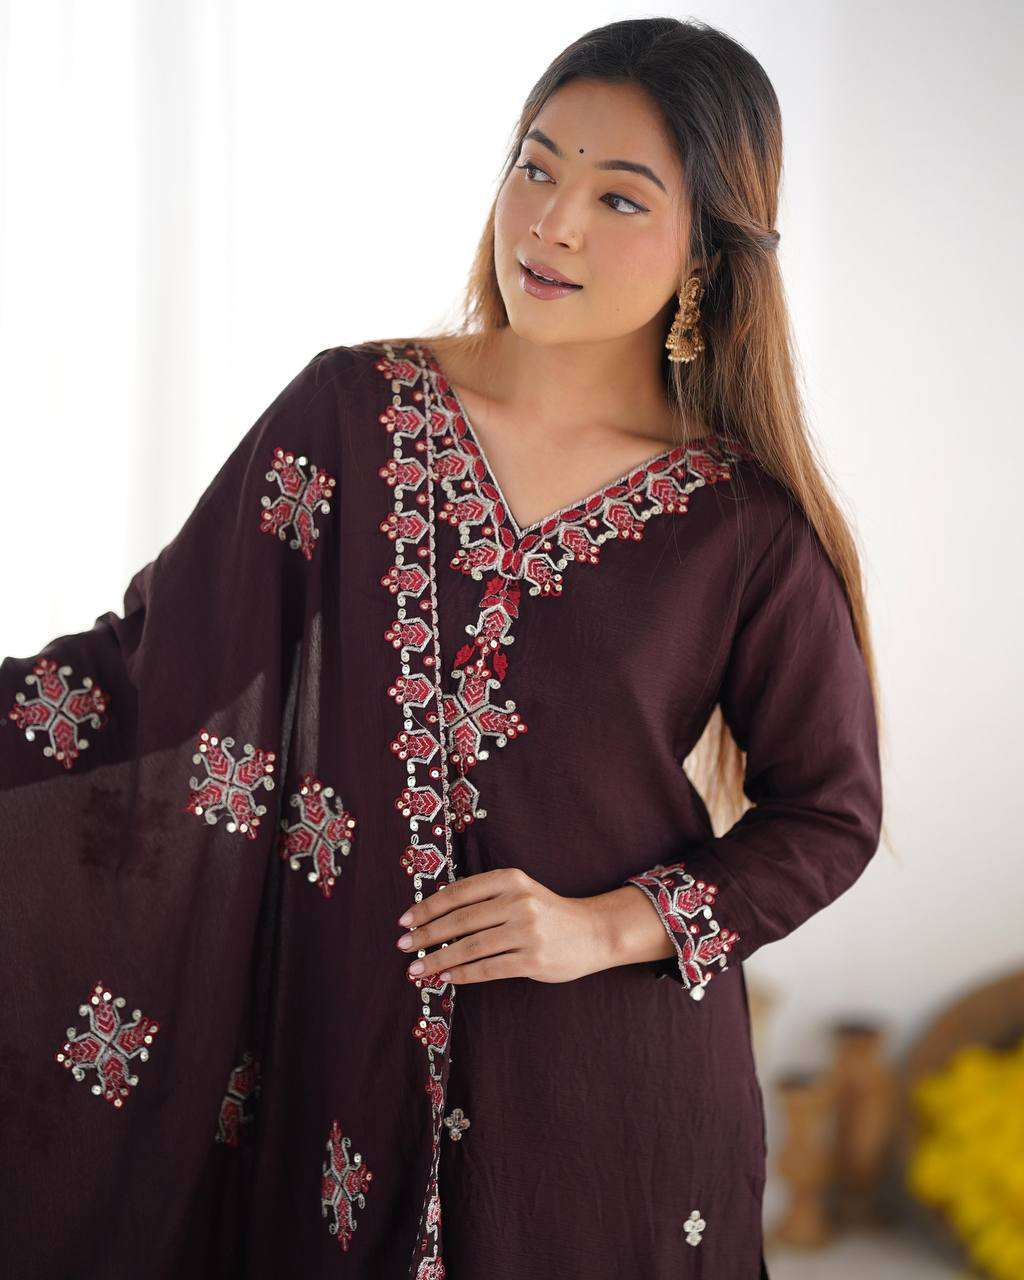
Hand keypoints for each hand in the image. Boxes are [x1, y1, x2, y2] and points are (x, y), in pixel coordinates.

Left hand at [395, 867, 615, 984]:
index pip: (459, 892)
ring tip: (416, 969)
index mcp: (510, 879)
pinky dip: (463, 974)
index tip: (405, 921)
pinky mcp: (533, 959)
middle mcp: (518, 901)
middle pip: (461, 921)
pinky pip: (489, 968)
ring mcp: (527, 931)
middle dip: (426, 935)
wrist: (593, 932)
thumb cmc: (546, 913)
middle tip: (403, 946)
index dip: (428, 907)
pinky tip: (446, 978)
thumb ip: (484, 898)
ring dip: (438, 960)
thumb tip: (435, 917)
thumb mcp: (519, 891)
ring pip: (470, 947)